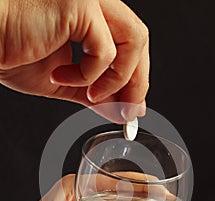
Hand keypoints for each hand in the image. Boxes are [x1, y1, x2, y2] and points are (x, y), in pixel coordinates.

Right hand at [0, 0, 148, 120]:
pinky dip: (88, 75)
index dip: (136, 79)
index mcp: (92, 17)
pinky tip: (62, 77)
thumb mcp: (64, 80)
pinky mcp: (80, 6)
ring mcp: (90, 1)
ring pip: (133, 41)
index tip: (131, 108)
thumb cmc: (11, 49)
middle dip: (137, 83)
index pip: (130, 45)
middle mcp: (96, 3)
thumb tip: (117, 111)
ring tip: (90, 96)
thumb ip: (94, 93)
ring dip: (117, 80)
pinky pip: (104, 51)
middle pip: (138, 40)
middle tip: (125, 112)